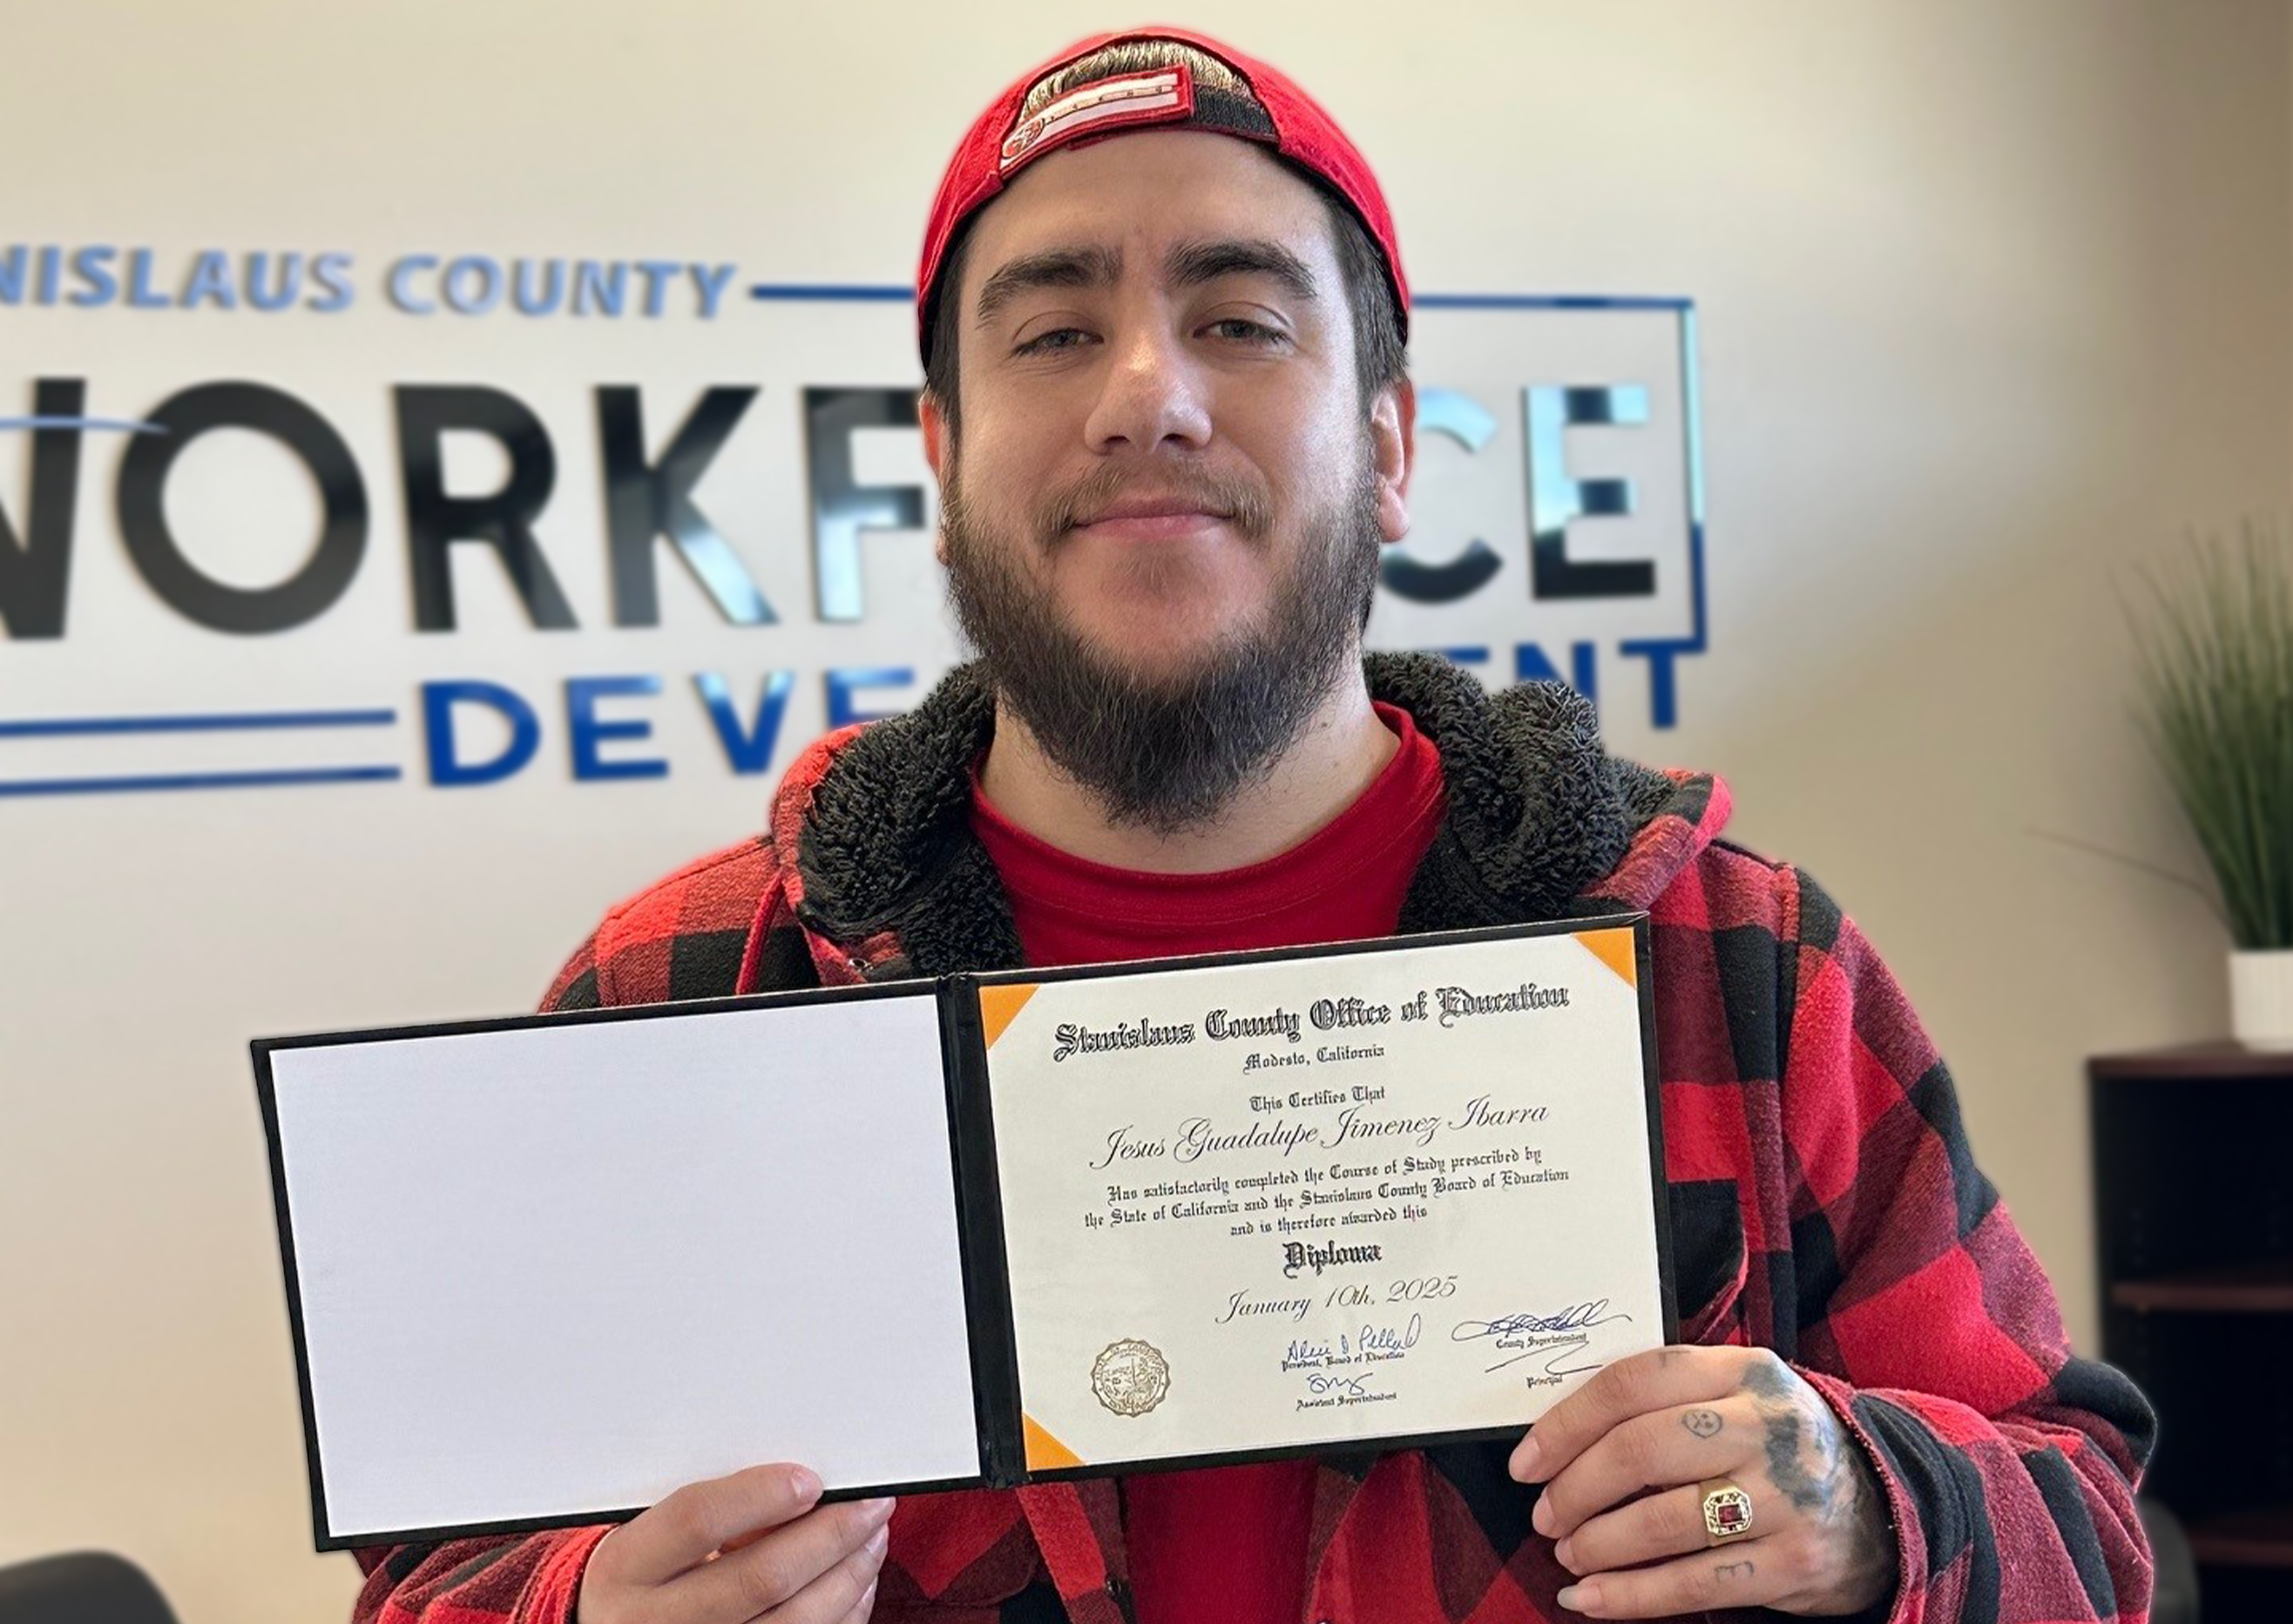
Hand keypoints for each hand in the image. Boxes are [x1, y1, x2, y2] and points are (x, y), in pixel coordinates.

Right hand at [576, 1462, 890, 1623]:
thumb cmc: (644, 1575)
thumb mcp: (649, 1537)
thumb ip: (709, 1510)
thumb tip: (804, 1485)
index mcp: (626, 1567)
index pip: (696, 1520)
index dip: (760, 1495)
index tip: (811, 1479)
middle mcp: (653, 1622)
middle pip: (760, 1578)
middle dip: (830, 1535)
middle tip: (871, 1504)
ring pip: (794, 1621)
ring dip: (849, 1575)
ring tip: (872, 1537)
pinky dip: (844, 1613)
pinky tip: (855, 1582)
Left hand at [1509, 1346, 1894, 1617]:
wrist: (1884, 1503)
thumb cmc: (1776, 1446)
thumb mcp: (1737, 1396)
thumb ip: (1666, 1399)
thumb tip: (1559, 1435)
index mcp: (1744, 1369)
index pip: (1635, 1381)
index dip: (1567, 1423)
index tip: (1526, 1462)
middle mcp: (1767, 1425)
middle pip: (1641, 1449)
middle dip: (1575, 1488)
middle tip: (1544, 1516)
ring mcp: (1785, 1496)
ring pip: (1661, 1521)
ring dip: (1597, 1545)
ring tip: (1569, 1555)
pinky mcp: (1793, 1562)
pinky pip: (1693, 1583)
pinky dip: (1630, 1597)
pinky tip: (1591, 1601)